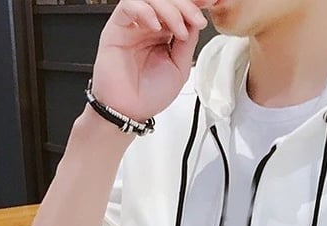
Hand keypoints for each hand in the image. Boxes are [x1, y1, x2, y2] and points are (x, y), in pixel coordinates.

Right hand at [92, 0, 215, 122]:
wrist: (129, 112)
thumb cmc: (149, 95)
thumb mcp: (180, 68)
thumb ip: (188, 43)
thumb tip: (196, 20)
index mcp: (165, 33)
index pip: (179, 8)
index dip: (194, 4)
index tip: (210, 5)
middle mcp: (149, 25)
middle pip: (166, 0)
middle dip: (186, 5)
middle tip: (197, 19)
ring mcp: (133, 25)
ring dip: (170, 9)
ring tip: (180, 31)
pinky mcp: (116, 28)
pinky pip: (128, 6)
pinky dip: (145, 11)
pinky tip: (157, 28)